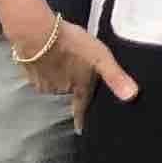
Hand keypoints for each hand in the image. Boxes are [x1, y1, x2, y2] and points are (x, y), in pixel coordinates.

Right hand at [13, 17, 136, 130]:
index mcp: (78, 87)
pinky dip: (45, 65)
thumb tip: (132, 96)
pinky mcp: (29, 72)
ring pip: (54, 80)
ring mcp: (42, 81)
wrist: (37, 33)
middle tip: (76, 62)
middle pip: (69, 88)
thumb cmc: (71, 44)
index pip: (81, 106)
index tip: (80, 129)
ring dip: (59, 71)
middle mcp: (59, 89)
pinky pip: (40, 72)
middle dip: (73, 80)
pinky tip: (49, 53)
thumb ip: (115, 77)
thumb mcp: (101, 57)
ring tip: (63, 54)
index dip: (80, 118)